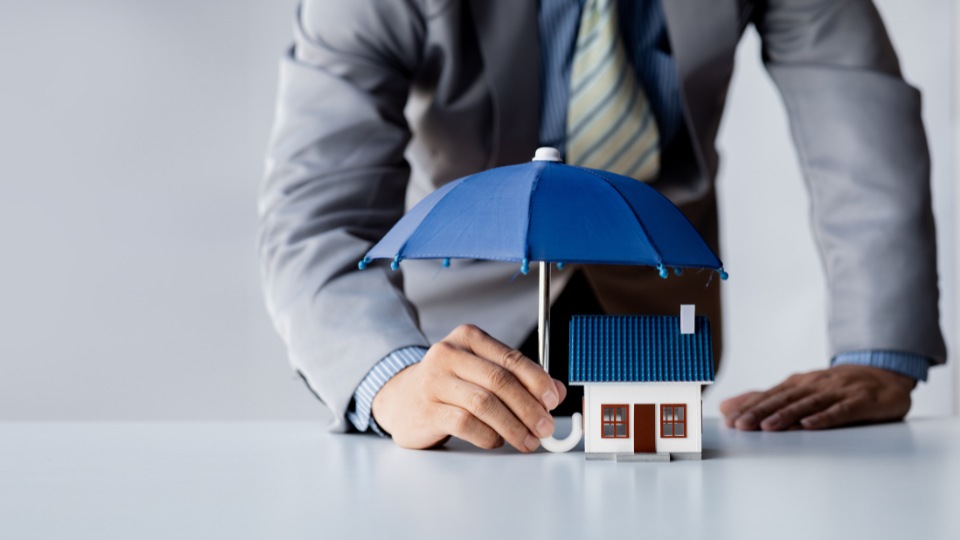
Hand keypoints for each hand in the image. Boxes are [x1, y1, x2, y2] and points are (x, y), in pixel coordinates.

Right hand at [371, 324, 566, 451]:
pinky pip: (466, 424)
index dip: (537, 380)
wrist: (401, 398)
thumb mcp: (482, 372)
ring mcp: (434, 381)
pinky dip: (488, 435)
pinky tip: (496, 441)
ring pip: (484, 403)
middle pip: (499, 381)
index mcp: (467, 338)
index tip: (553, 400)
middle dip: (529, 408)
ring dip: (513, 426)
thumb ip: (519, 378)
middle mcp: (448, 354)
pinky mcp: (427, 409)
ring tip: (527, 440)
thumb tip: (557, 392)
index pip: (510, 358)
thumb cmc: (449, 384)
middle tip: (545, 427)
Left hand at [720, 365, 915, 430]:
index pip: (769, 395)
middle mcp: (814, 384)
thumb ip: (764, 399)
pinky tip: (809, 425)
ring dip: (786, 415)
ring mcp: (837, 391)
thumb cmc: (836, 387)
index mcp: (798, 383)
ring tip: (767, 426)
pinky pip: (840, 410)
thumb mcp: (799, 390)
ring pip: (808, 404)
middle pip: (784, 399)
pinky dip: (824, 417)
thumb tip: (727, 406)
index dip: (748, 407)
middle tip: (740, 425)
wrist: (884, 374)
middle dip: (760, 412)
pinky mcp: (860, 401)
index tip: (729, 420)